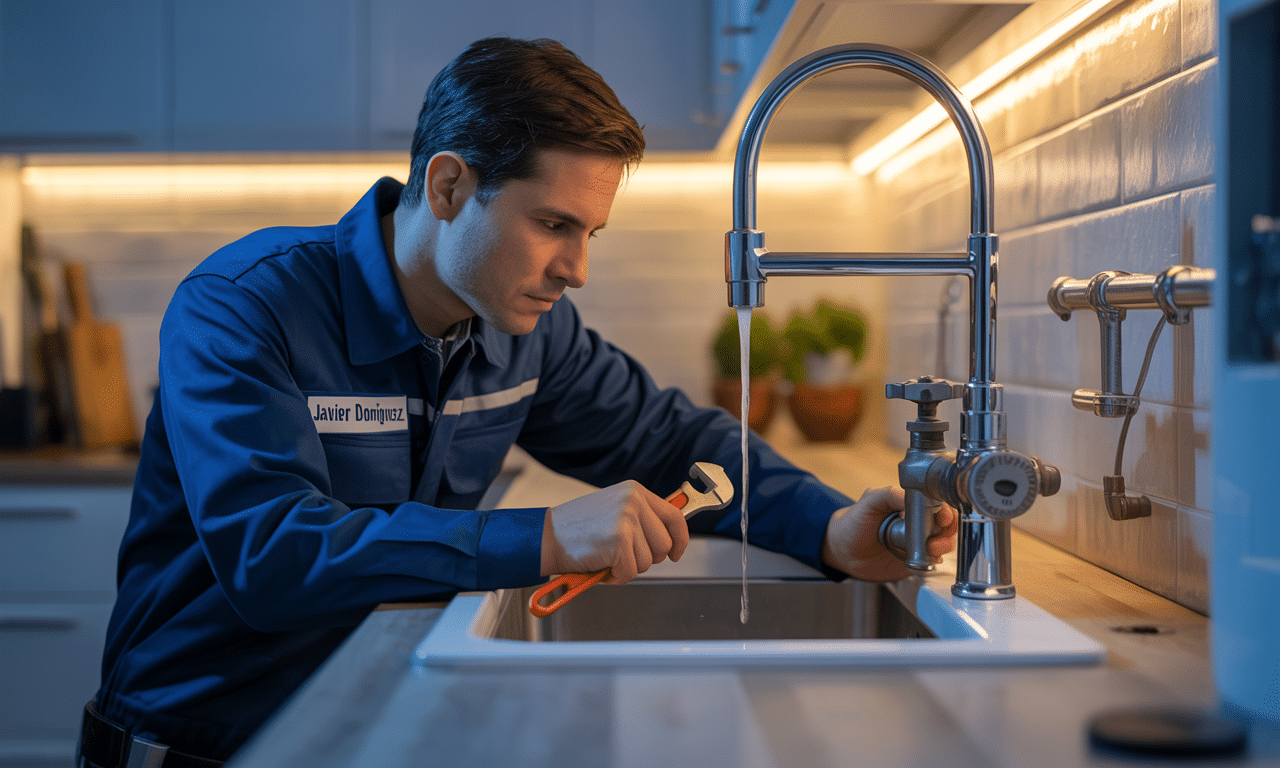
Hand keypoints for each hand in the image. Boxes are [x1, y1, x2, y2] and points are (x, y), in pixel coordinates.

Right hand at [540, 480, 690, 583]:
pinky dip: (616, 576)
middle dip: (647, 558)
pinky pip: (631, 571)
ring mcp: (627, 520)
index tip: (676, 553)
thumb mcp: (615, 510)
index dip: (680, 539)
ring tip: (607, 557)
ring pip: (647, 561)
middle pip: (664, 544)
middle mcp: (634, 501)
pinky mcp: (618, 541)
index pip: (674, 516)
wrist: (547, 536)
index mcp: (635, 491)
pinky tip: (601, 565)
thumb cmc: (578, 528)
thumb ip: (641, 518)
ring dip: (628, 567)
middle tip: (623, 556)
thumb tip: (669, 536)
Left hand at [820, 486, 958, 581]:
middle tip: (934, 539)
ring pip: (943, 544)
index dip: (945, 511)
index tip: (942, 518)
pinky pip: (932, 562)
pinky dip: (934, 562)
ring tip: (929, 550)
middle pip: (946, 525)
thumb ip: (890, 495)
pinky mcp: (914, 561)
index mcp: (909, 505)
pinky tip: (925, 561)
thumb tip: (913, 497)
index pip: (938, 505)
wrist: (841, 550)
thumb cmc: (854, 521)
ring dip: (942, 547)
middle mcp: (917, 523)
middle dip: (946, 532)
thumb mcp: (870, 502)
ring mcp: (917, 543)